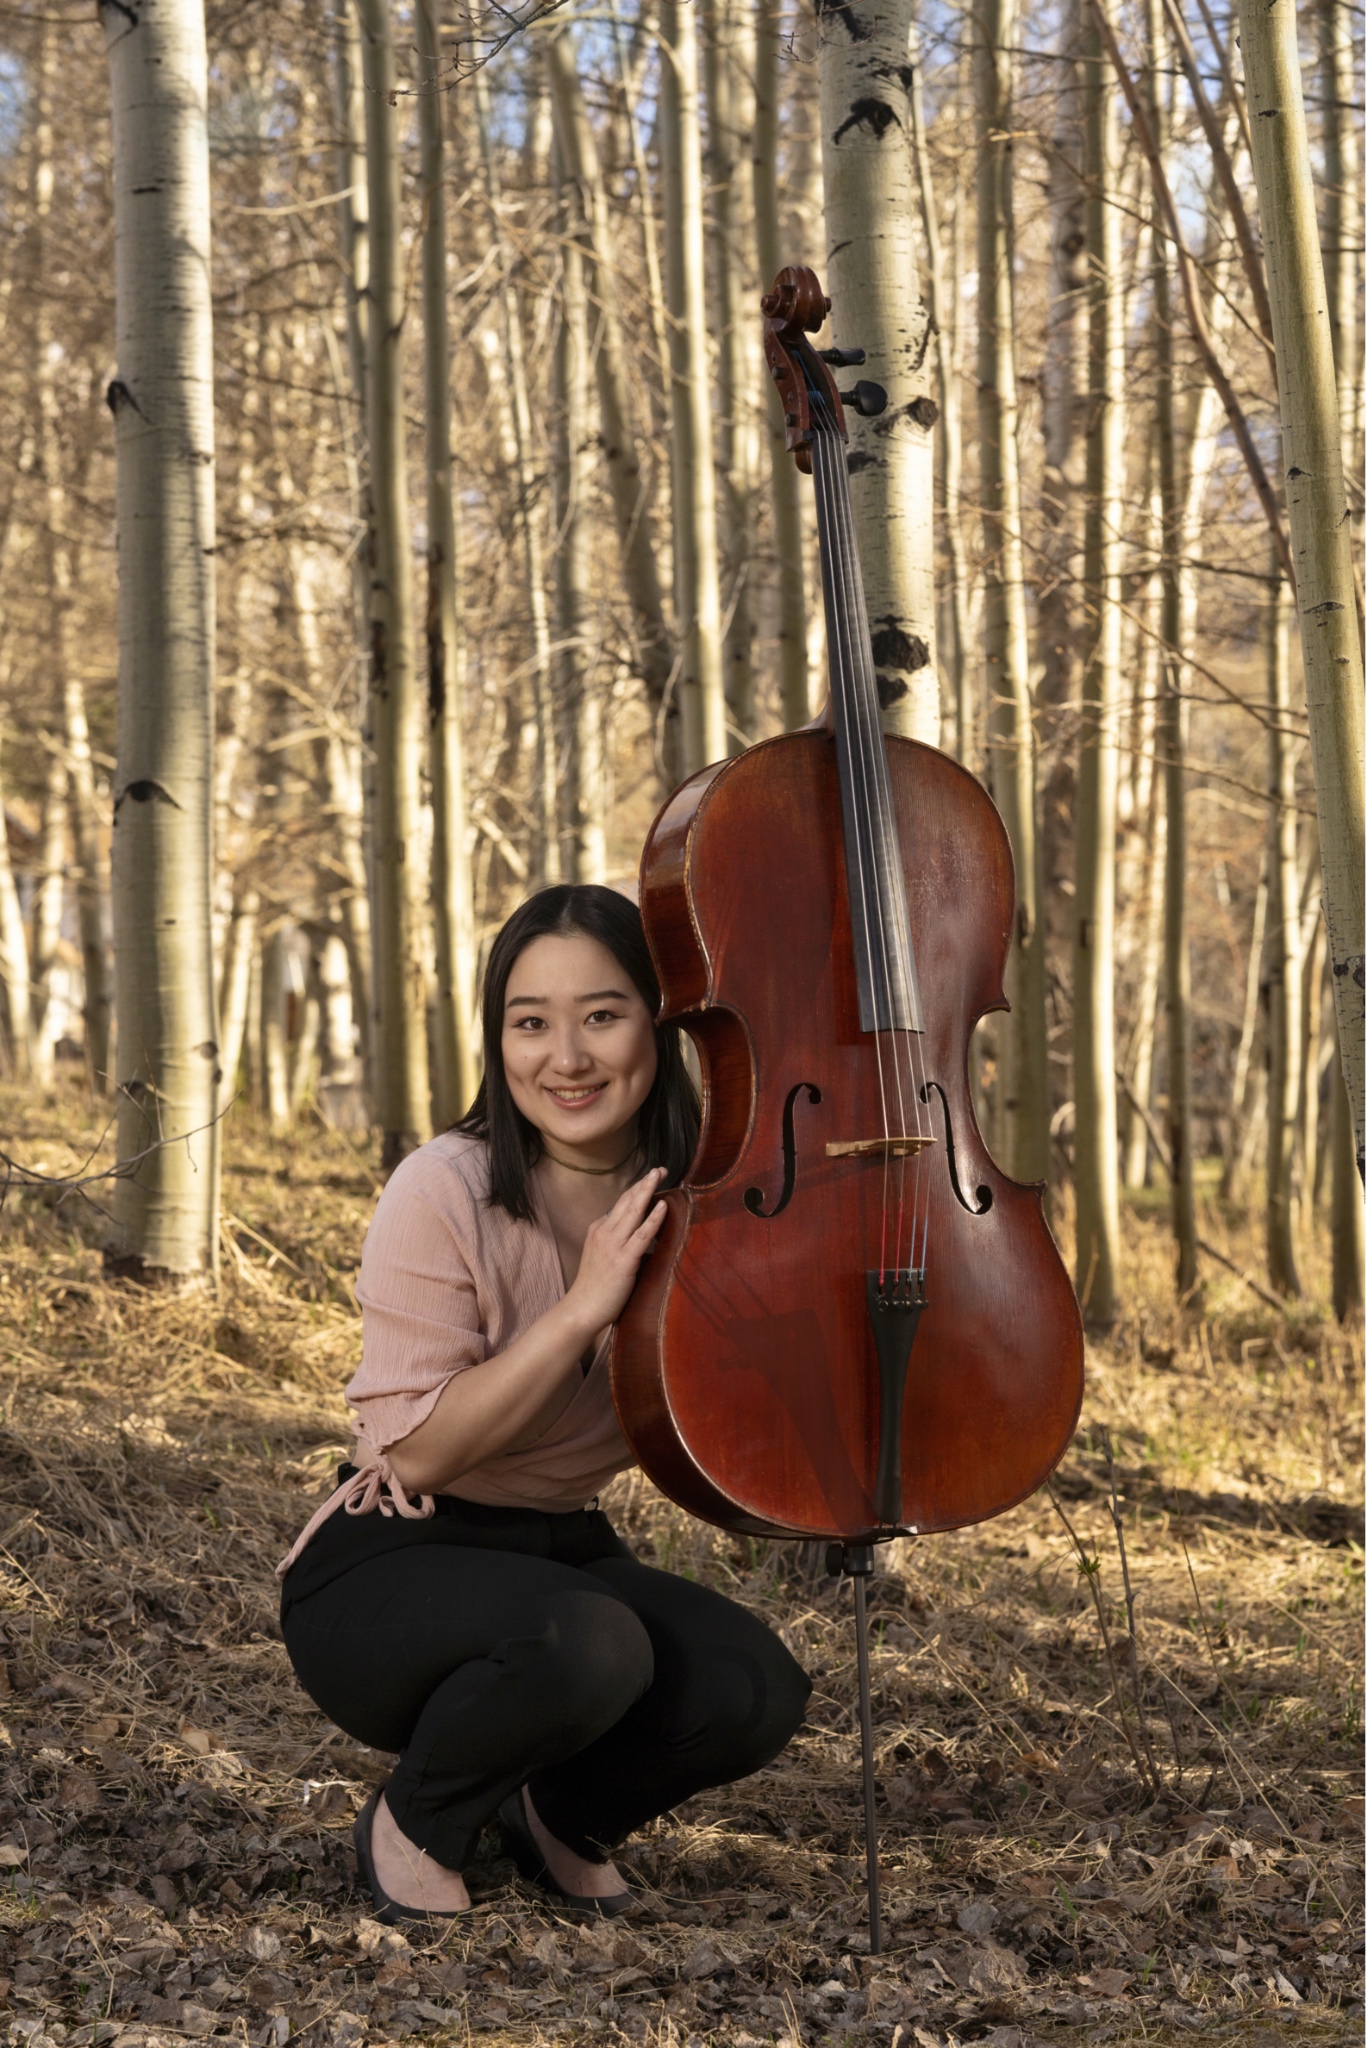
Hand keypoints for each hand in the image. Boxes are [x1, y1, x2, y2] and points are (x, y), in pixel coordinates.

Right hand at [564, 1169, 667, 1334]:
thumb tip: (643, 1235)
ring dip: (648, 1190)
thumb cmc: (595, 1287)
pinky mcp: (623, 1261)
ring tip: (660, 1174)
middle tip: (660, 1168)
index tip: (651, 1178)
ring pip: (633, 1211)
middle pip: (627, 1201)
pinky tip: (663, 1205)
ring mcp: (613, 1245)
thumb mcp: (602, 1255)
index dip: (637, 1190)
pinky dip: (654, 1218)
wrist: (581, 1309)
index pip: (621, 1204)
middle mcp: (604, 1232)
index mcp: (598, 1229)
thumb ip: (618, 1242)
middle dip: (644, 1183)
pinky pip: (642, 1235)